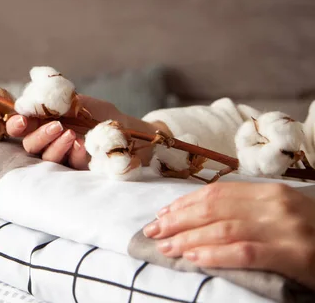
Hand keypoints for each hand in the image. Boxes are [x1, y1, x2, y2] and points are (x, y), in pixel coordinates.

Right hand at [6, 95, 160, 169]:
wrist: (130, 130)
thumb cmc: (102, 115)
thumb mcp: (80, 102)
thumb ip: (56, 101)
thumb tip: (31, 98)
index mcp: (43, 123)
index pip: (20, 126)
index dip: (16, 124)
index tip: (21, 120)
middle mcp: (48, 142)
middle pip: (29, 145)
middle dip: (38, 136)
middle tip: (56, 126)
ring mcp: (62, 158)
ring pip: (46, 159)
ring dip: (56, 146)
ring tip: (71, 135)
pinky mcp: (77, 171)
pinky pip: (69, 166)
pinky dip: (74, 154)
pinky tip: (82, 145)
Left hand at [143, 182, 314, 289]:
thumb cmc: (311, 235)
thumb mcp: (281, 215)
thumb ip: (248, 212)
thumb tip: (201, 218)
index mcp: (271, 192)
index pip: (217, 194)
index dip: (185, 204)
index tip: (162, 214)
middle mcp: (276, 205)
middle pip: (214, 209)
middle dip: (178, 220)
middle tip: (153, 231)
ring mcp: (285, 228)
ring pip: (223, 229)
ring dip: (188, 238)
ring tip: (165, 246)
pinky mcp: (293, 254)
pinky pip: (244, 252)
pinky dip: (214, 254)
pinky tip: (193, 258)